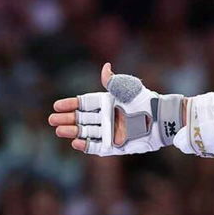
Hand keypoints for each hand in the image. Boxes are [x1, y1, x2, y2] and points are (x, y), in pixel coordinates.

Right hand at [47, 63, 184, 155]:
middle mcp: (106, 118)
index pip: (84, 103)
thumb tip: (105, 67)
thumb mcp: (129, 89)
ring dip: (72, 132)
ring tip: (60, 130)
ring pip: (86, 132)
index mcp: (107, 103)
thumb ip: (114, 81)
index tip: (56, 106)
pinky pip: (97, 147)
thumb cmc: (146, 102)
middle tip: (52, 120)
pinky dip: (86, 146)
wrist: (161, 120)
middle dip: (66, 119)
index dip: (70, 104)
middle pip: (81, 119)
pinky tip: (76, 142)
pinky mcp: (115, 146)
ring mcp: (109, 132)